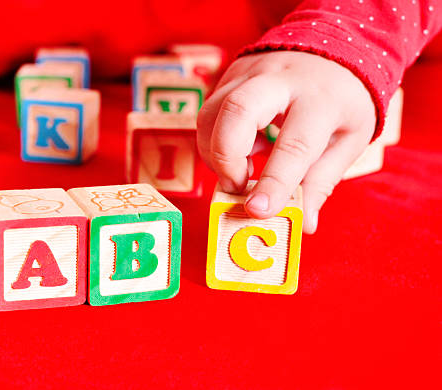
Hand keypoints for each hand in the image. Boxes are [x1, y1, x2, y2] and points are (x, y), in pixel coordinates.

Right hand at [197, 51, 375, 233]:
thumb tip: (302, 223)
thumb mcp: (348, 140)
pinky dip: (214, 140)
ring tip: (239, 173)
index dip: (273, 182)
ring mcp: (250, 72)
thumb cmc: (342, 100)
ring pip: (211, 113)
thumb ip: (321, 182)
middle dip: (226, 157)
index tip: (257, 211)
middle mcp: (282, 80)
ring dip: (215, 153)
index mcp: (321, 99)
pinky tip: (239, 151)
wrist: (334, 44)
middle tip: (236, 187)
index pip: (294, 145)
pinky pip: (208, 111)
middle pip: (238, 111)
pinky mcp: (230, 74)